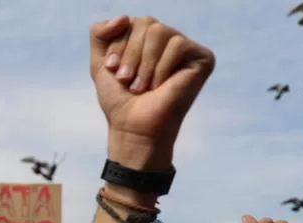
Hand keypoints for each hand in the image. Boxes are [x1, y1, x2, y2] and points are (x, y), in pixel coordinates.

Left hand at [90, 16, 214, 170]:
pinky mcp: (202, 57)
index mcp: (146, 39)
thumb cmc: (120, 99)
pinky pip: (177, 44)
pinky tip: (160, 85)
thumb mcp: (100, 63)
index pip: (131, 22)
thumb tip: (125, 16)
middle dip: (130, 54)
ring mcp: (186, 48)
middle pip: (146, 23)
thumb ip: (100, 34)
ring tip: (141, 86)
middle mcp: (168, 40)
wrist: (134, 126)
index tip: (114, 70)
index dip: (118, 46)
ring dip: (144, 63)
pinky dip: (162, 67)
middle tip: (127, 81)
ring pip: (160, 32)